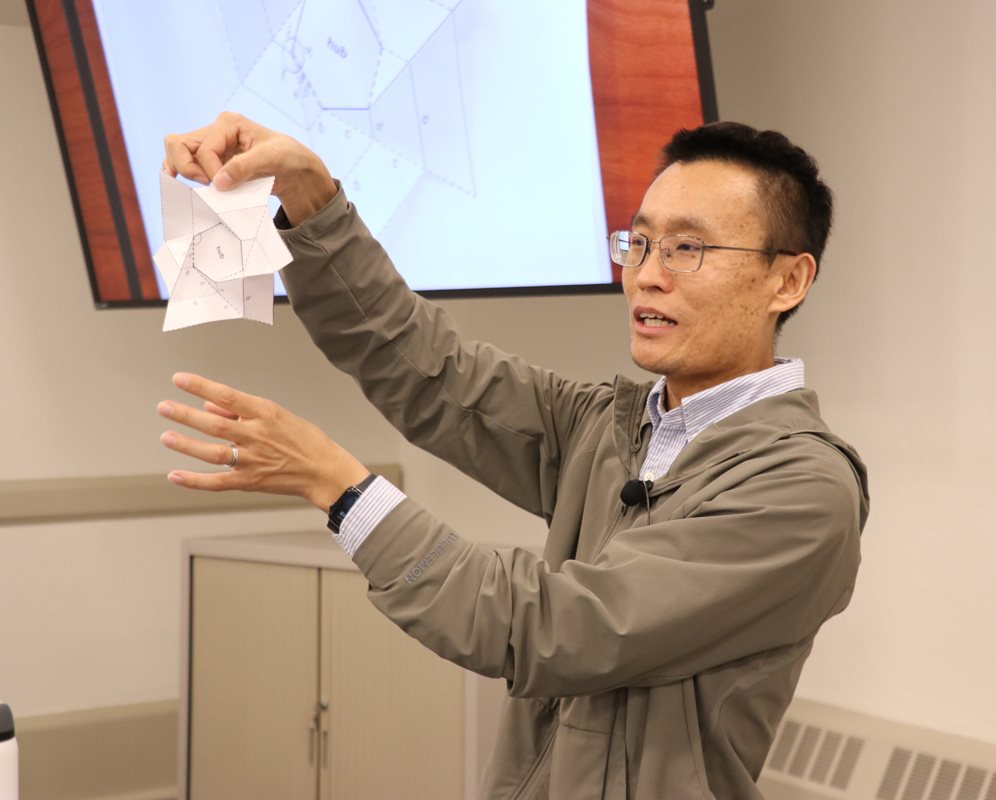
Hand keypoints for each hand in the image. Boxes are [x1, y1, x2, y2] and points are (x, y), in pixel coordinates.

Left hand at [157, 372, 368, 510]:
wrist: (325, 472)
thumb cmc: (305, 440)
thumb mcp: (278, 416)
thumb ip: (242, 411)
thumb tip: (210, 406)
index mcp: (265, 413)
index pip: (227, 395)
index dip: (200, 386)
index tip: (179, 379)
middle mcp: (257, 435)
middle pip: (215, 424)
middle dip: (186, 415)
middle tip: (164, 407)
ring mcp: (253, 460)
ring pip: (213, 452)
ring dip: (187, 445)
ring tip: (167, 437)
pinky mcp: (251, 482)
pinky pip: (217, 482)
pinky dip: (195, 481)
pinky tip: (175, 475)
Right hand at [162, 112, 337, 224]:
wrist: (294, 169)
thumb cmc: (286, 156)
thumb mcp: (270, 159)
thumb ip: (244, 168)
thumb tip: (217, 183)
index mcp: (228, 123)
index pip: (205, 149)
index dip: (211, 171)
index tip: (226, 186)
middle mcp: (215, 132)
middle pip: (178, 144)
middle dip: (186, 167)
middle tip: (206, 184)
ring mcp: (210, 146)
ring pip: (176, 152)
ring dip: (180, 170)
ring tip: (196, 186)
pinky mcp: (210, 161)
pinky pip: (183, 163)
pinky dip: (180, 173)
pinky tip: (180, 184)